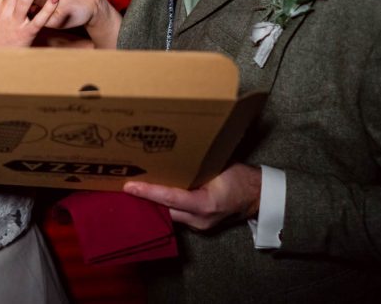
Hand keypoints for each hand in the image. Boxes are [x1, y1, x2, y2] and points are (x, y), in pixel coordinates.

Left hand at [123, 163, 261, 230]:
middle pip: (164, 210)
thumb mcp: (219, 166)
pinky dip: (164, 205)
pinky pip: (175, 215)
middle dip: (144, 200)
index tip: (129, 186)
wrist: (257, 196)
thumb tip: (169, 155)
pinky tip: (152, 195)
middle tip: (123, 186)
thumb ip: (196, 165)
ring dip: (153, 203)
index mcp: (205, 204)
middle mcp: (199, 219)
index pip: (170, 198)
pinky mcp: (197, 225)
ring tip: (133, 189)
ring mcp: (198, 226)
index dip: (148, 192)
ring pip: (168, 214)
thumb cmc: (240, 177)